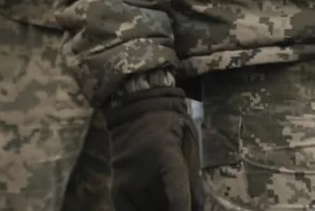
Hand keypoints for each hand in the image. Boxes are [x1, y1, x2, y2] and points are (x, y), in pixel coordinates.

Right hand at [104, 87, 203, 210]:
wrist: (135, 112)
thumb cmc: (170, 127)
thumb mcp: (189, 144)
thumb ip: (194, 180)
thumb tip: (198, 210)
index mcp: (166, 156)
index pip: (177, 196)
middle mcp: (142, 172)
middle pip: (164, 208)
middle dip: (175, 208)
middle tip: (183, 201)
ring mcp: (127, 183)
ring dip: (161, 209)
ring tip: (167, 196)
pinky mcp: (117, 191)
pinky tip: (153, 204)